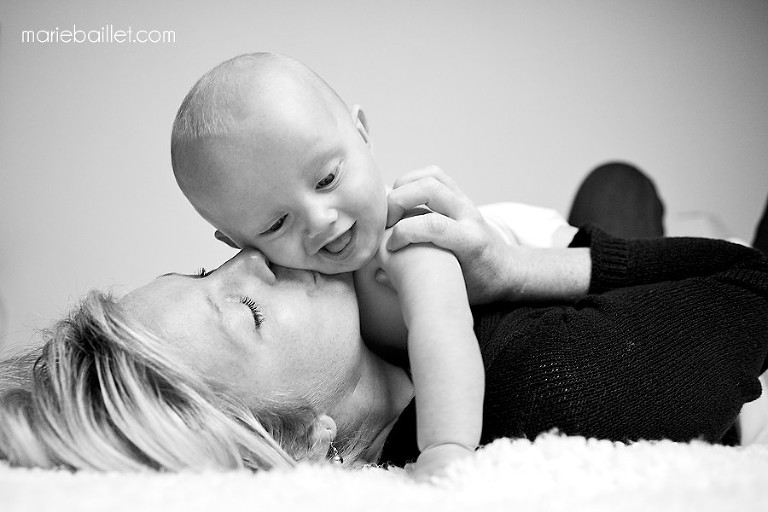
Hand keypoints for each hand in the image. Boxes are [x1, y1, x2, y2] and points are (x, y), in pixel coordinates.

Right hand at [386, 166, 518, 303]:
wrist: (505, 271)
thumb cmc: (479, 286)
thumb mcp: (453, 292)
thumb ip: (415, 283)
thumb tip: (378, 273)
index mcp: (471, 242)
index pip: (434, 225)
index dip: (404, 232)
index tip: (391, 248)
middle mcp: (469, 216)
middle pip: (430, 189)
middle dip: (398, 200)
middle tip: (384, 223)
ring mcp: (465, 202)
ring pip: (432, 176)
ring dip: (403, 186)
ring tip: (390, 209)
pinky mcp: (459, 196)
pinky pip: (434, 176)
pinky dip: (412, 181)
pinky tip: (400, 201)